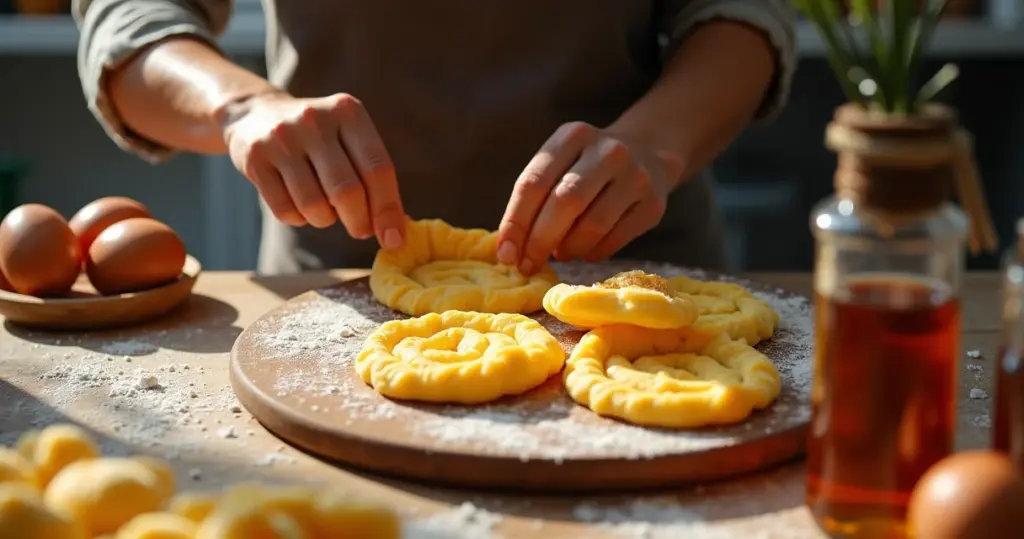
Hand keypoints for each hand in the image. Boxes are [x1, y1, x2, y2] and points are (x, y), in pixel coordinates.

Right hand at [221, 92, 405, 248]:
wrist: (256, 116)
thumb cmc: (319, 140)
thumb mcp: (350, 141)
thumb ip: (375, 179)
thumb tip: (397, 231)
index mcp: (349, 112)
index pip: (378, 169)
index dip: (388, 210)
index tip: (394, 240)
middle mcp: (315, 120)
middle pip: (347, 192)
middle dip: (359, 222)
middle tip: (360, 229)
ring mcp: (282, 137)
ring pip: (315, 206)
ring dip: (325, 220)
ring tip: (325, 209)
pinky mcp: (255, 158)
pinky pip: (286, 210)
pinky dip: (299, 219)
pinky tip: (299, 204)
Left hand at [497, 122, 680, 273]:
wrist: (648, 153)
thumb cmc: (587, 166)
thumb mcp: (560, 163)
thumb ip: (534, 198)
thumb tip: (510, 249)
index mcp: (573, 136)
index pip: (534, 182)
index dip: (515, 222)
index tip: (505, 253)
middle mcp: (607, 151)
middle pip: (564, 203)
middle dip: (539, 241)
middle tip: (527, 265)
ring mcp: (636, 176)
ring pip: (592, 226)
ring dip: (568, 249)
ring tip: (560, 253)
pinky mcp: (654, 204)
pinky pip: (614, 240)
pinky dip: (592, 253)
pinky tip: (585, 251)